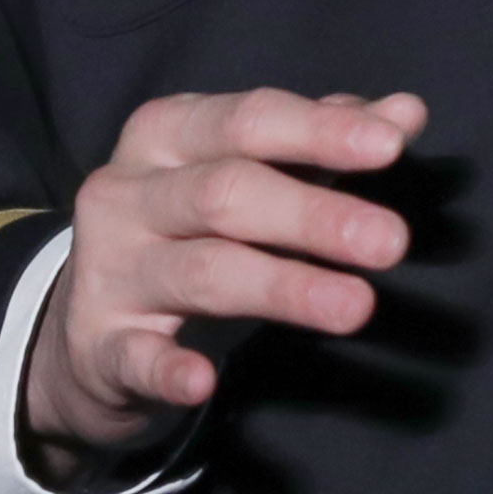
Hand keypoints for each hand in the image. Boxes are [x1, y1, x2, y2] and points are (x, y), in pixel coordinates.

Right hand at [22, 86, 426, 478]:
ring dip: (282, 287)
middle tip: (392, 241)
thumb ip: (322, 144)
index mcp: (166, 134)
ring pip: (200, 271)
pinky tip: (203, 381)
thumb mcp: (244, 176)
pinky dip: (168, 369)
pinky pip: (135, 357)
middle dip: (312, 215)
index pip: (247, 119)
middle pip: (225, 193)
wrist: (87, 329)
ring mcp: (109, 270)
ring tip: (357, 307)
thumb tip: (405, 113)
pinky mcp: (99, 346)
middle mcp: (127, 193)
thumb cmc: (186, 234)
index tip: (391, 146)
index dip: (319, 130)